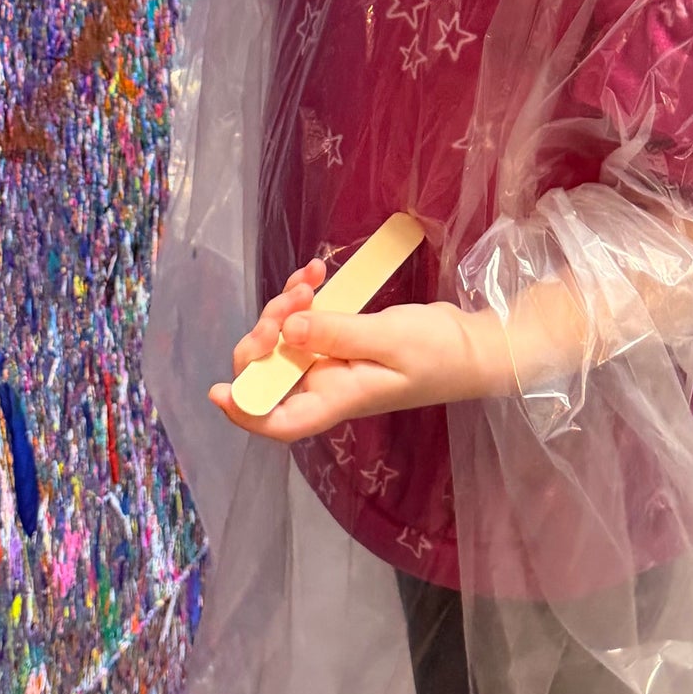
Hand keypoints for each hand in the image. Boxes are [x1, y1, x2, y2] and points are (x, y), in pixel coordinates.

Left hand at [209, 276, 513, 443]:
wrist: (473, 346)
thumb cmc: (439, 353)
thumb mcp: (389, 339)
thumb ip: (337, 334)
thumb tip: (286, 332)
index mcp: (337, 399)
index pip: (279, 421)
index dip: (245, 411)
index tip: (219, 390)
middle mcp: (327, 384)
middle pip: (271, 371)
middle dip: (266, 333)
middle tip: (291, 299)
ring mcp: (333, 362)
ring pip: (284, 340)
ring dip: (286, 307)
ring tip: (309, 278)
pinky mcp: (340, 339)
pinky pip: (307, 321)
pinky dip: (304, 298)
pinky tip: (315, 272)